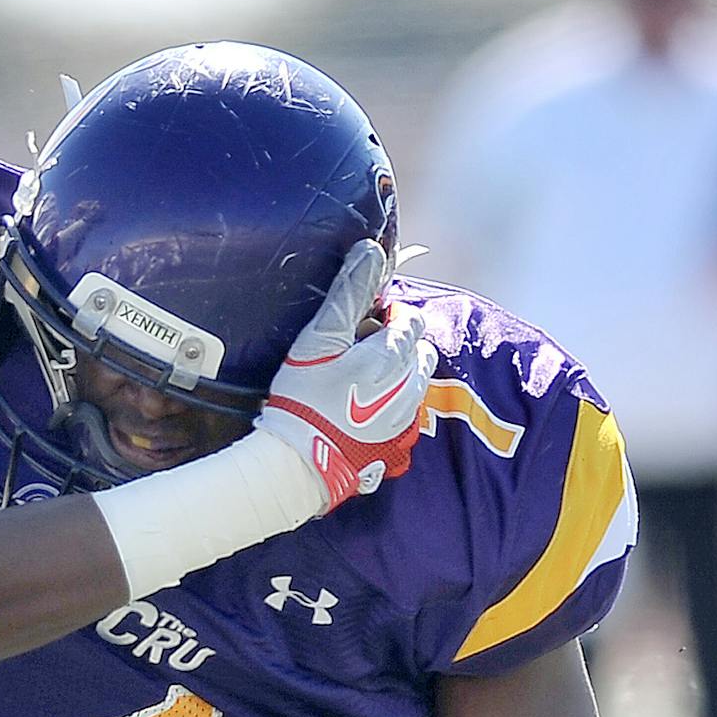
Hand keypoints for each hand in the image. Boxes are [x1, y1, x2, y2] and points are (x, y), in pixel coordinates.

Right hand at [256, 238, 436, 515]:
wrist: (297, 466)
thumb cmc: (303, 399)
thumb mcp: (320, 339)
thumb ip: (348, 294)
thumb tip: (371, 250)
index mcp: (393, 356)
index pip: (410, 320)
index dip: (387, 317)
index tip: (360, 325)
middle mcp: (409, 387)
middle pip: (419, 352)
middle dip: (397, 346)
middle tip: (358, 354)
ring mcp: (405, 420)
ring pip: (415, 384)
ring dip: (396, 377)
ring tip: (358, 385)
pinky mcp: (396, 447)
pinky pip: (404, 417)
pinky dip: (390, 408)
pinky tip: (360, 414)